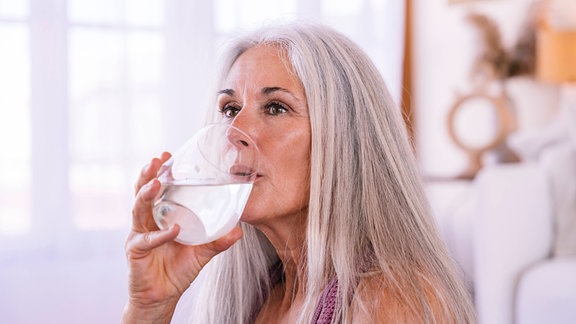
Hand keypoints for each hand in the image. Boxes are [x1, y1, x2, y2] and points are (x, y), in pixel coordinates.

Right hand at [122, 152, 242, 322]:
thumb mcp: (202, 252)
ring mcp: (138, 236)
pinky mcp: (135, 252)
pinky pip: (146, 240)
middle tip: (156, 161)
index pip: (156, 189)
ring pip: (138, 210)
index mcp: (159, 216)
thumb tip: (239, 230)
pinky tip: (172, 229)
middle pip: (142, 193)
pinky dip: (160, 235)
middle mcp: (146, 222)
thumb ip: (217, 241)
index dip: (159, 172)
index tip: (166, 155)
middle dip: (148, 175)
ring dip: (146, 195)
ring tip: (156, 183)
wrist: (163, 297)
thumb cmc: (178, 270)